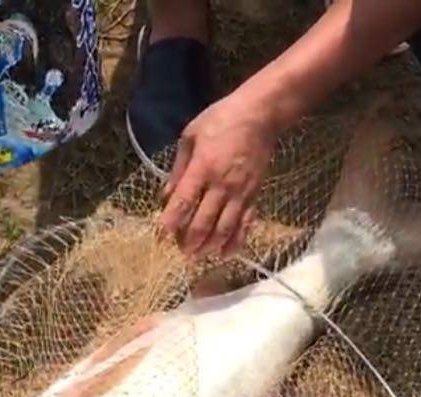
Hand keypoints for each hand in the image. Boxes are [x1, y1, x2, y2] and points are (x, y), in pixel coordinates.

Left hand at [158, 91, 278, 257]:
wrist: (260, 116)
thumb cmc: (221, 120)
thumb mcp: (190, 136)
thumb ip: (178, 168)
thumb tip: (165, 196)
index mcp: (202, 168)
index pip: (182, 203)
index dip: (170, 223)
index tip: (160, 237)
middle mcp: (221, 185)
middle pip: (203, 223)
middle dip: (189, 242)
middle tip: (181, 250)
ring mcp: (240, 193)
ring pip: (224, 229)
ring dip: (210, 247)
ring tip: (198, 255)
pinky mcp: (254, 196)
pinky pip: (245, 224)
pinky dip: (235, 242)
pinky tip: (225, 253)